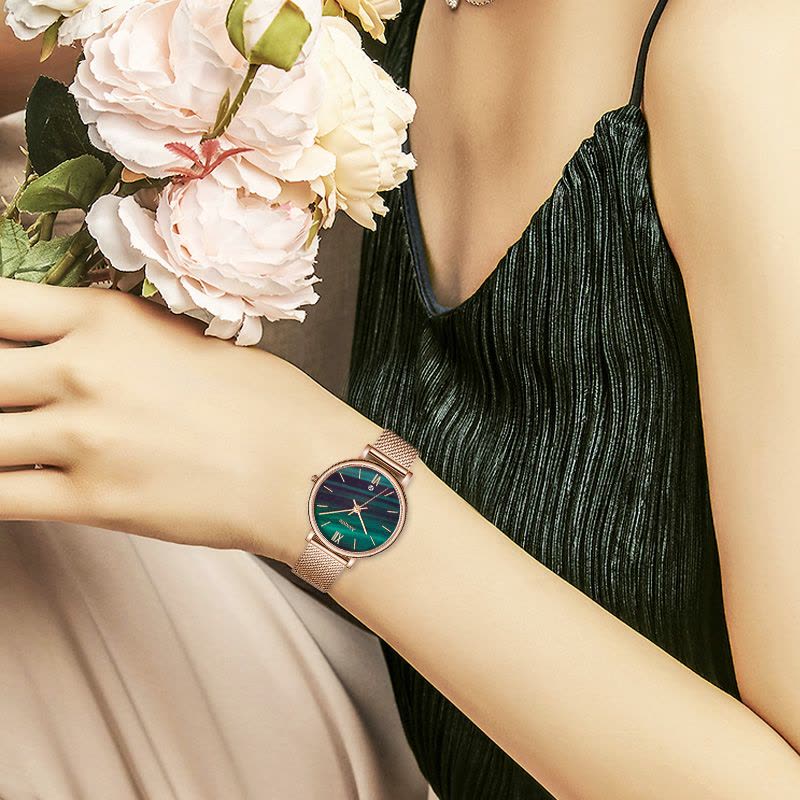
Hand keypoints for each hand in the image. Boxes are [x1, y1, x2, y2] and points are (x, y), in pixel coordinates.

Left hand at [0, 277, 352, 560]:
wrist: (304, 468)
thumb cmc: (266, 401)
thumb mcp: (183, 339)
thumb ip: (111, 340)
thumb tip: (62, 352)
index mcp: (107, 317)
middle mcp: (82, 370)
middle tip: (7, 402)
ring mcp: (82, 438)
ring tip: (9, 446)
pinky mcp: (92, 501)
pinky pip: (0, 498)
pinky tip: (8, 485)